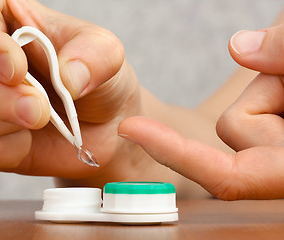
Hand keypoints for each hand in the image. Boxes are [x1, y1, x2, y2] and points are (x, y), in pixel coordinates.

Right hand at [0, 0, 140, 182]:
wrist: (91, 122)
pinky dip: (3, 152)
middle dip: (9, 101)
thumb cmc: (89, 76)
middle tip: (42, 110)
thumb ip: (93, 56)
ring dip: (10, 129)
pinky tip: (20, 139)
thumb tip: (67, 76)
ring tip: (36, 119)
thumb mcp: (104, 54)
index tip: (16, 70)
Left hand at [118, 20, 283, 199]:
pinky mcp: (281, 134)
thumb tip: (239, 46)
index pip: (231, 177)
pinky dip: (273, 93)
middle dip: (262, 95)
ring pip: (246, 118)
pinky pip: (259, 110)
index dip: (178, 154)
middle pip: (237, 130)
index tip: (132, 128)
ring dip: (272, 90)